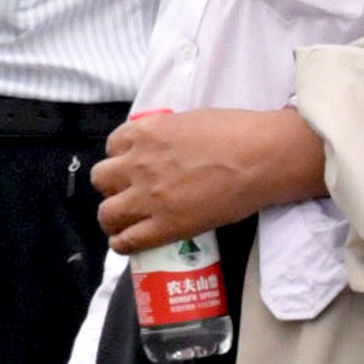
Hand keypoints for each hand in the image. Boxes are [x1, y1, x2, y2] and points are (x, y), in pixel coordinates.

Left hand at [92, 105, 322, 255]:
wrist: (261, 157)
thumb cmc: (237, 132)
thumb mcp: (189, 120)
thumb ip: (166, 133)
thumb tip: (164, 145)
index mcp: (145, 133)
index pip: (113, 146)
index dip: (121, 158)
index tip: (132, 165)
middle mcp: (138, 164)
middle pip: (101, 179)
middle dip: (113, 185)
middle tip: (130, 191)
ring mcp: (148, 197)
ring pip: (106, 213)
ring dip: (113, 216)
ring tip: (124, 221)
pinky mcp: (165, 226)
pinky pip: (128, 241)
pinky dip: (123, 244)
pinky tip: (127, 243)